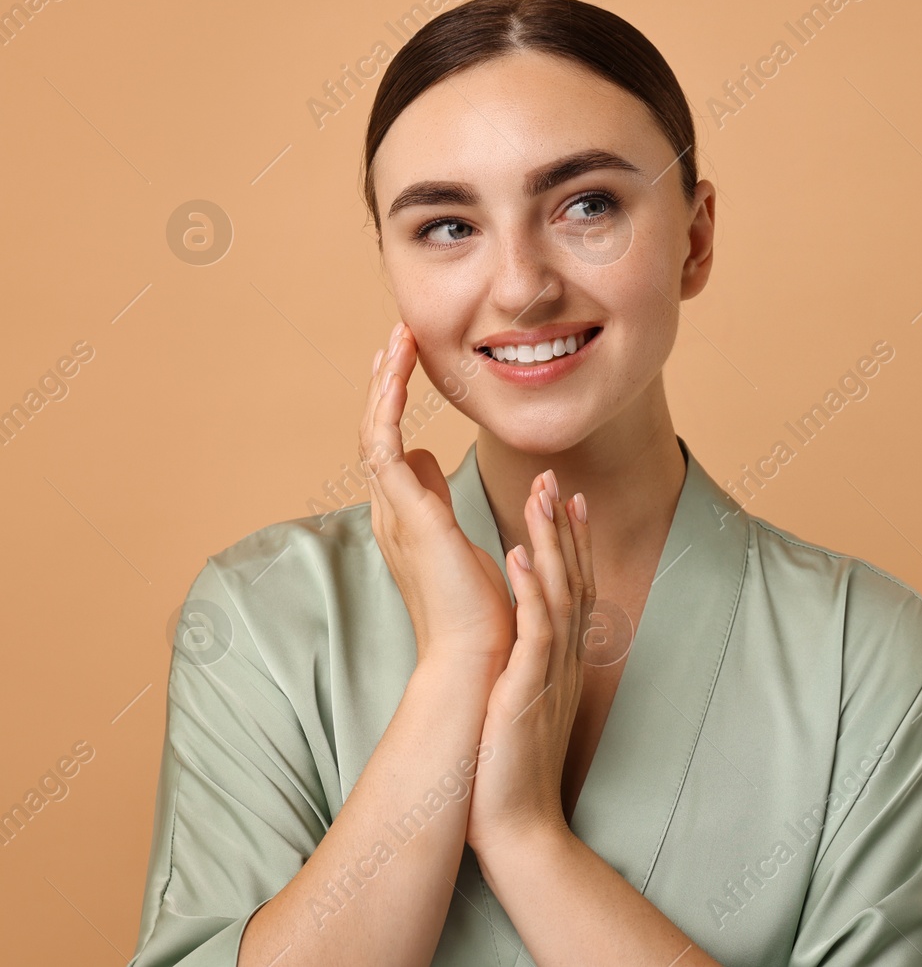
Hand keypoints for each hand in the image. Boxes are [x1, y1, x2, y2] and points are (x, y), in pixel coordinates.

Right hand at [361, 321, 514, 668]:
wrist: (476, 656)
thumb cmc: (476, 609)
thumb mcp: (456, 537)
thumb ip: (434, 498)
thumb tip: (425, 460)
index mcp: (404, 517)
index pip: (391, 446)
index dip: (394, 401)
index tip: (405, 360)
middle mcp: (390, 512)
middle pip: (375, 432)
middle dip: (384, 382)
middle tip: (395, 337)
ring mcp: (392, 513)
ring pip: (373, 432)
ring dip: (384, 383)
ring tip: (397, 339)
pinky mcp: (404, 515)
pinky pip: (382, 447)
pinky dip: (387, 406)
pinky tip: (397, 373)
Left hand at [468, 469, 594, 847]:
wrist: (518, 827)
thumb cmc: (508, 772)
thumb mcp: (519, 705)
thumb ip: (522, 669)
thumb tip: (510, 647)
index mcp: (560, 660)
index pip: (570, 588)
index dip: (569, 543)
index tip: (564, 500)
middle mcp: (564, 659)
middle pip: (573, 579)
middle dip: (564, 527)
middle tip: (557, 478)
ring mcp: (552, 672)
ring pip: (560, 594)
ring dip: (551, 543)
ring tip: (542, 497)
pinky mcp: (531, 689)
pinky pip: (536, 632)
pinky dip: (530, 591)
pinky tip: (520, 557)